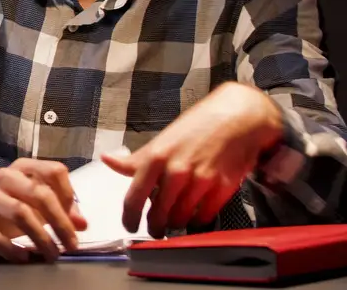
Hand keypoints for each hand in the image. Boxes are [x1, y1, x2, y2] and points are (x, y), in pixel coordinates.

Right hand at [0, 158, 86, 261]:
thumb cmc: (2, 212)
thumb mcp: (32, 208)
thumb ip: (58, 212)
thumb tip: (82, 224)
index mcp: (22, 169)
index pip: (54, 171)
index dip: (69, 195)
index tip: (75, 221)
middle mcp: (3, 176)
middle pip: (40, 193)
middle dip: (60, 222)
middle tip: (71, 246)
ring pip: (20, 212)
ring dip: (40, 237)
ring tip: (51, 255)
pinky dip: (11, 249)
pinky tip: (22, 258)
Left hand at [101, 82, 283, 238]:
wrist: (239, 117)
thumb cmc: (198, 126)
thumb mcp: (162, 140)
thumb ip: (136, 159)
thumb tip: (107, 161)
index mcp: (156, 157)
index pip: (134, 197)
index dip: (129, 218)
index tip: (130, 226)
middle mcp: (176, 171)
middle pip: (158, 214)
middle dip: (155, 226)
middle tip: (155, 229)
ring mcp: (200, 181)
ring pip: (180, 219)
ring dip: (175, 224)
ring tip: (175, 220)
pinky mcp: (223, 188)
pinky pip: (203, 217)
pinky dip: (196, 220)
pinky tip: (194, 214)